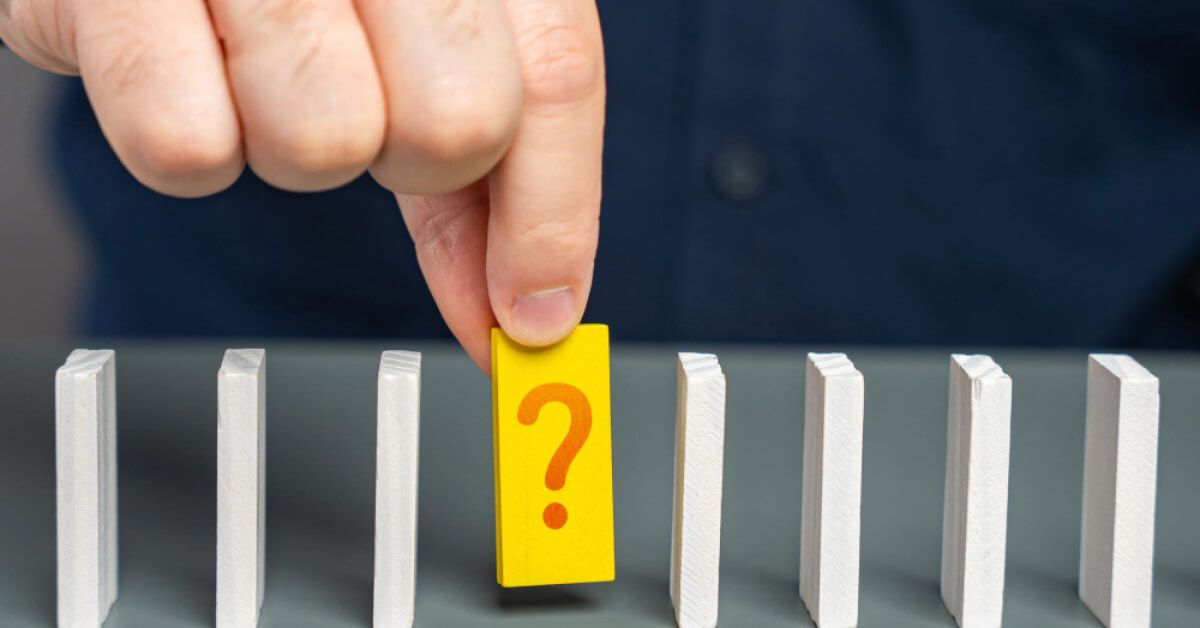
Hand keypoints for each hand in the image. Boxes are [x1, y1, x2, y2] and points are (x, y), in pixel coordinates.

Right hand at [1, 0, 604, 372]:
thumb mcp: (420, 45)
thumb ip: (483, 170)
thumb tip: (524, 311)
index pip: (556, 75)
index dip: (552, 219)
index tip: (533, 320)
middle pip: (456, 124)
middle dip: (412, 161)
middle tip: (363, 107)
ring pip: (324, 142)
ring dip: (295, 146)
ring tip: (263, 71)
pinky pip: (185, 148)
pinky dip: (190, 146)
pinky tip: (190, 78)